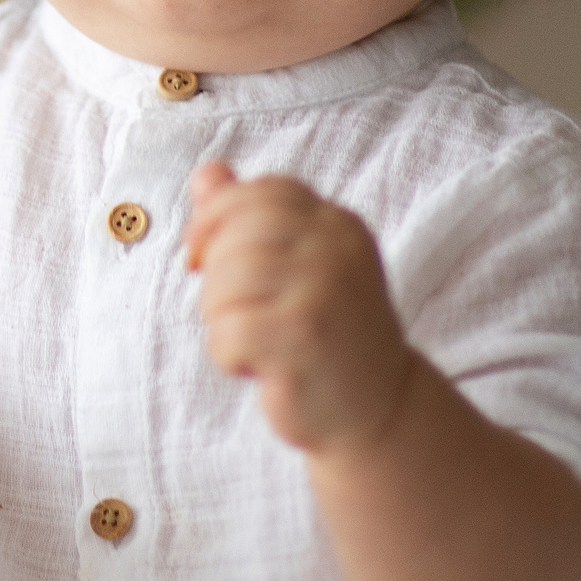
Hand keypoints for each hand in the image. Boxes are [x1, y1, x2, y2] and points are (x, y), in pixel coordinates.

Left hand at [187, 163, 415, 454]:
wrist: (377, 406)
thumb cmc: (324, 330)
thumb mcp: (295, 264)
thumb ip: (247, 215)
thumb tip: (207, 174)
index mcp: (336, 224)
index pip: (258, 194)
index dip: (214, 220)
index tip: (203, 255)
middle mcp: (336, 250)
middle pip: (233, 237)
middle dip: (216, 280)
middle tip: (242, 315)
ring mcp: (324, 293)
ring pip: (224, 284)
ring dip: (221, 320)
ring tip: (255, 341)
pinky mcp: (305, 339)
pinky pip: (228, 332)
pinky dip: (228, 355)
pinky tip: (257, 367)